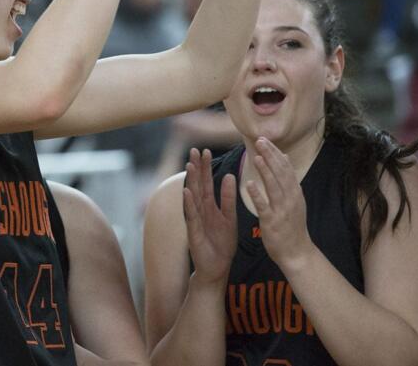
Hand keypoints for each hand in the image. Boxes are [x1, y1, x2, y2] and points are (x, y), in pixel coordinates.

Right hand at [182, 148, 236, 285]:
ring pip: (193, 197)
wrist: (218, 267)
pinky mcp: (194, 232)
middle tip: (195, 149)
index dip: (205, 167)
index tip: (205, 150)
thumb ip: (228, 198)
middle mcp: (200, 210)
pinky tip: (187, 192)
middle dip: (196, 168)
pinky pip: (191, 216)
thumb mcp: (229, 217)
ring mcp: (196, 220)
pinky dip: (189, 204)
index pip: (206, 182)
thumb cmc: (222, 244)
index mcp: (210, 206)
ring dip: (191, 181)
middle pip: (198, 185)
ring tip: (190, 165)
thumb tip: (229, 176)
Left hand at [245, 138, 314, 272]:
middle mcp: (290, 199)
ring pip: (274, 186)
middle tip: (259, 140)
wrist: (297, 253)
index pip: (285, 167)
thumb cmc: (293, 226)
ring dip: (266, 170)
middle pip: (280, 173)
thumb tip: (284, 158)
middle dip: (270, 155)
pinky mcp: (272, 222)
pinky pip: (264, 206)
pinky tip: (248, 184)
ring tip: (256, 156)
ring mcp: (282, 210)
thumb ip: (288, 180)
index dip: (275, 153)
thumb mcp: (294, 200)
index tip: (265, 139)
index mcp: (294, 192)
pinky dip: (257, 194)